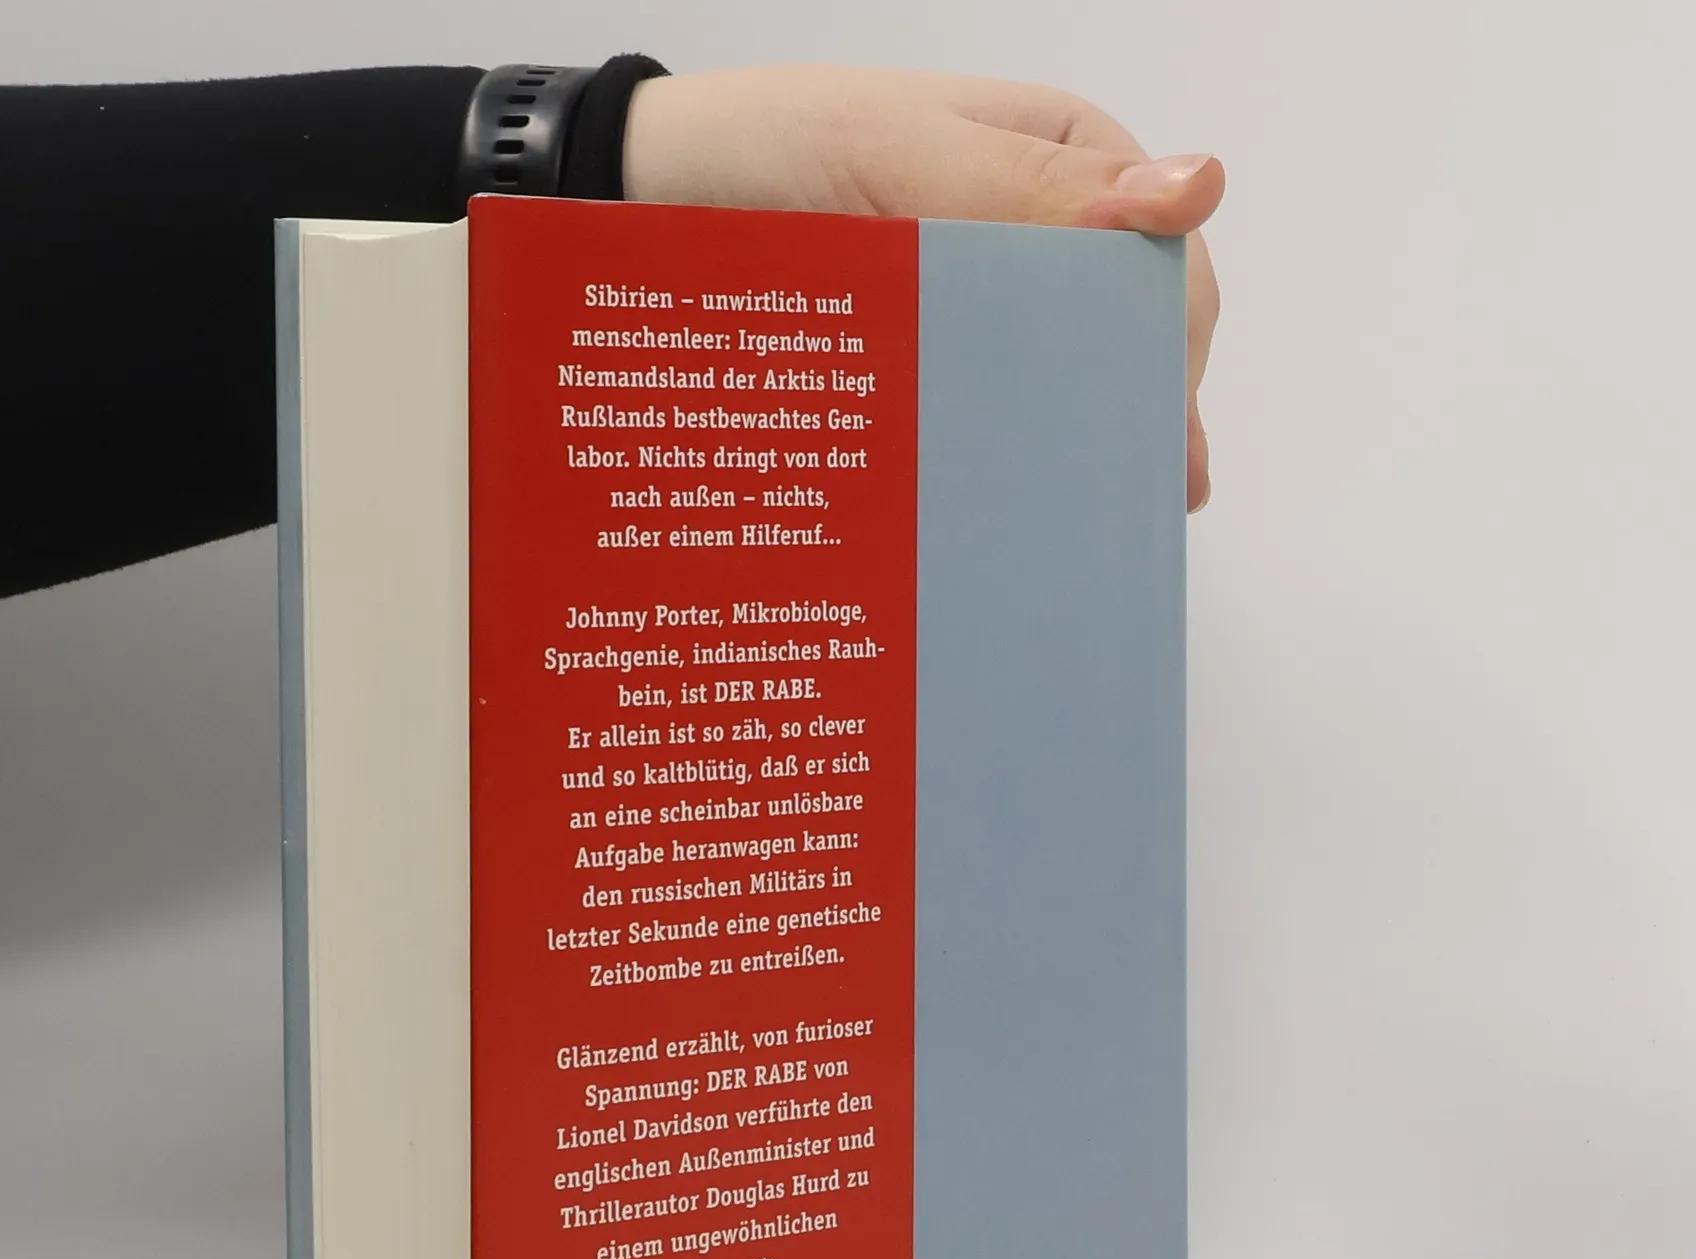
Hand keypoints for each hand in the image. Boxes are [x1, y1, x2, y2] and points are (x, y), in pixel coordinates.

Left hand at [624, 66, 1221, 510]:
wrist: (647, 198)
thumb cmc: (765, 151)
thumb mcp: (894, 154)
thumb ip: (1030, 186)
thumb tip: (1193, 193)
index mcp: (1064, 160)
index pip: (1162, 265)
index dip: (1162, 351)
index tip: (1144, 432)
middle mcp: (1039, 235)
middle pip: (1125, 339)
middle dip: (1126, 412)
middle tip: (1117, 498)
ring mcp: (988, 307)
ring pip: (1067, 389)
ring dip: (1076, 449)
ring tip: (1085, 525)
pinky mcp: (934, 361)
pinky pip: (995, 416)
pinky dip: (1013, 462)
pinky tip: (1030, 513)